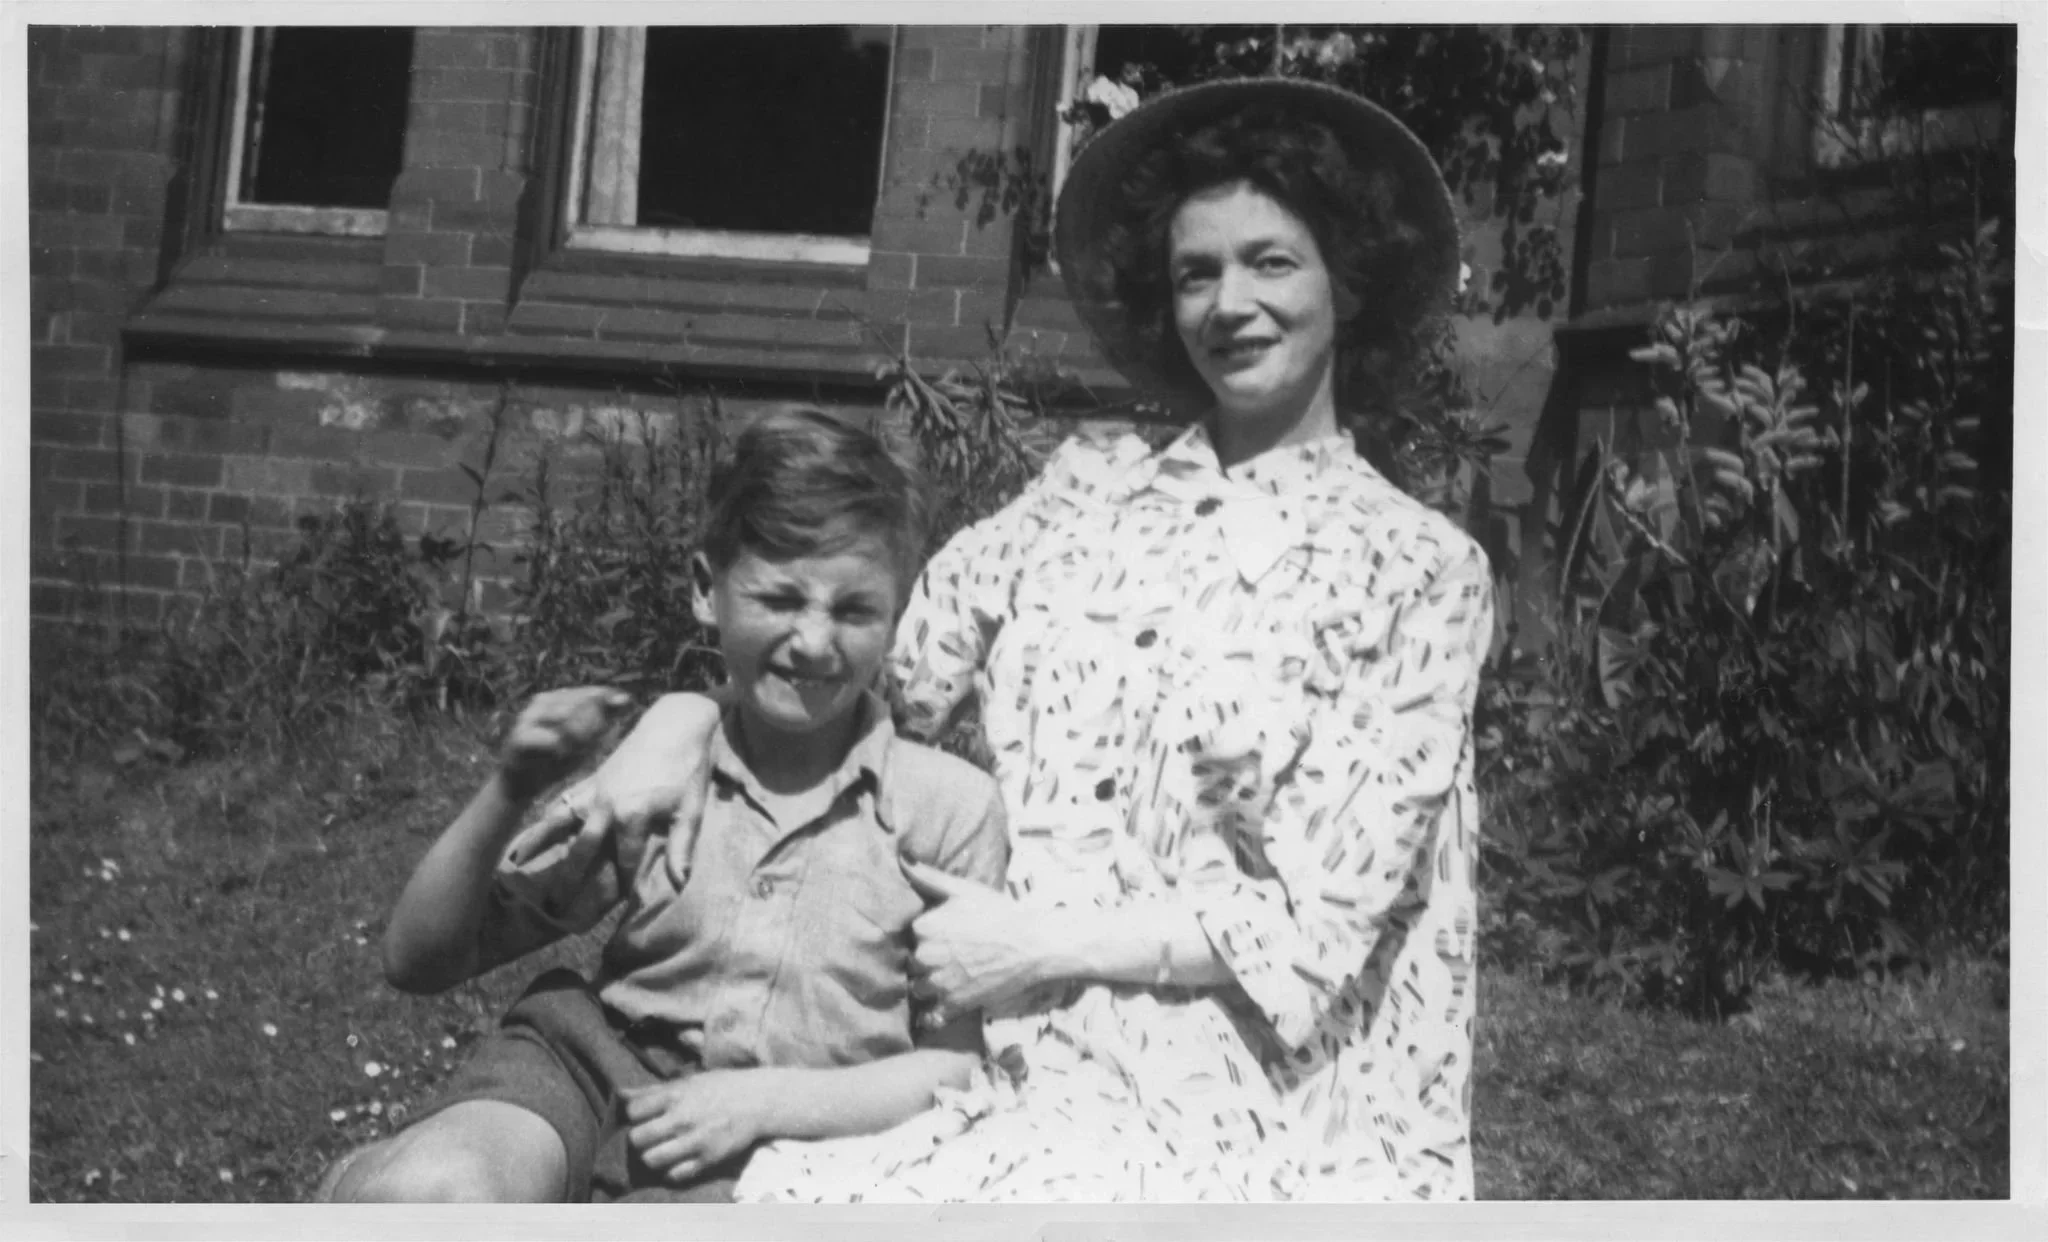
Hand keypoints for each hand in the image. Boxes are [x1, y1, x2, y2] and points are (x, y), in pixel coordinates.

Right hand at [519, 693, 719, 884]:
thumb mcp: (692, 809)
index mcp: (632, 815)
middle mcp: (606, 805)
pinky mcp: (590, 779)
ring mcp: (594, 791)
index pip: (625, 862)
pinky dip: (545, 820)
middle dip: (569, 881)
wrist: (676, 725)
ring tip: (520, 871)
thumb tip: (679, 882)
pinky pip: (561, 802)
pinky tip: (531, 834)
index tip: (618, 904)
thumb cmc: (689, 769)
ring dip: (542, 848)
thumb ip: (682, 846)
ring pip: (560, 824)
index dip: (624, 884)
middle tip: (556, 908)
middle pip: (583, 851)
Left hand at [622, 1071, 764, 1183]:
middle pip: (638, 1138)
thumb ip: (654, 1089)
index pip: (633, 1111)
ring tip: (661, 1151)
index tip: (643, 1117)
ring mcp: (695, 1141)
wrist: (759, 1100)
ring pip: (652, 1159)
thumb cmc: (722, 1087)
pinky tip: (678, 1161)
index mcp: (676, 1095)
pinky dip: (672, 1170)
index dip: (635, 1116)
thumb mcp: (688, 1081)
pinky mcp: (708, 1159)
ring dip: (652, 1157)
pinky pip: (675, 1174)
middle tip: (649, 1137)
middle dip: (640, 1139)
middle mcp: (682, 1118)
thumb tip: (620, 1094)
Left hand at [901, 861, 1054, 1017]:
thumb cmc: (998, 913)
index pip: (909, 936)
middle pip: (912, 963)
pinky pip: (931, 1016)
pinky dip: (932, 1015)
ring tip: (948, 978)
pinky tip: (939, 1009)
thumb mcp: (963, 890)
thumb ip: (928, 877)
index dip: (924, 937)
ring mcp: (939, 983)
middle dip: (925, 961)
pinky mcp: (954, 1004)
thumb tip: (902, 859)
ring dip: (929, 985)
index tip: (940, 937)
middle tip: (948, 957)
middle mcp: (926, 956)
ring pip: (918, 988)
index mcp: (923, 927)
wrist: (1031, 944)